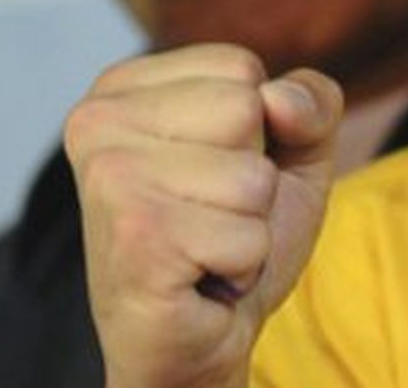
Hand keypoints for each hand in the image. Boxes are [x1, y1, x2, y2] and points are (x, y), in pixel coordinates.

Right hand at [63, 43, 342, 387]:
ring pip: (253, 178)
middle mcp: (97, 124)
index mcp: (121, 89)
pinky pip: (248, 237)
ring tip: (205, 246)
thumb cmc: (231, 236)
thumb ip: (310, 102)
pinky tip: (200, 277)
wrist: (195, 338)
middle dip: (255, 175)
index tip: (214, 171)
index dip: (259, 128)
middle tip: (210, 215)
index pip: (240, 68)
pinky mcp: (134, 241)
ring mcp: (109, 181)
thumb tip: (279, 100)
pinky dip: (244, 264)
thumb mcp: (292, 150)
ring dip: (250, 225)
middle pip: (246, 111)